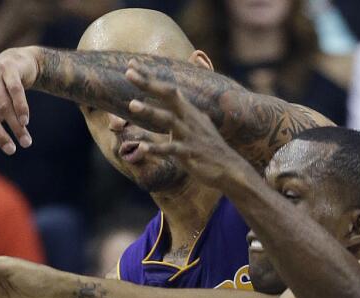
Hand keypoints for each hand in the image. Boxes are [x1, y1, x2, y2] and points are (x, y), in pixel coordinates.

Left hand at [123, 61, 251, 187]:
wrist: (231, 169)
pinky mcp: (190, 153)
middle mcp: (189, 119)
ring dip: (151, 111)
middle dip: (149, 84)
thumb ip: (196, 117)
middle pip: (168, 96)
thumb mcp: (204, 127)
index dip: (150, 77)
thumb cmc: (213, 149)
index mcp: (188, 112)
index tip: (131, 64)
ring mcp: (190, 135)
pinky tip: (142, 147)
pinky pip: (172, 149)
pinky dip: (157, 148)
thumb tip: (198, 110)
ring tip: (132, 105)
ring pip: (169, 120)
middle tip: (128, 73)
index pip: (167, 90)